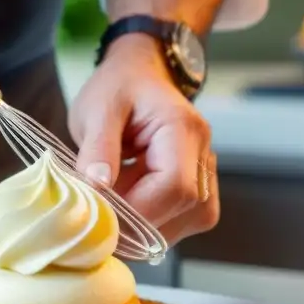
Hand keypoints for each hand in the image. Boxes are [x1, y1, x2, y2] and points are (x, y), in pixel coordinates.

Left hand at [69, 36, 218, 244]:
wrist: (138, 76)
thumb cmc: (118, 88)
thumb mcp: (97, 110)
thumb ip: (98, 149)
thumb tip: (97, 190)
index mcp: (183, 128)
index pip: (175, 187)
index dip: (138, 210)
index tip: (100, 214)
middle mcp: (204, 154)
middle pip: (184, 209)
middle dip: (138, 223)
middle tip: (99, 216)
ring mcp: (206, 174)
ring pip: (185, 222)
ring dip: (144, 227)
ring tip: (112, 207)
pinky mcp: (198, 191)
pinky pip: (181, 221)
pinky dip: (151, 223)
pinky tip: (127, 206)